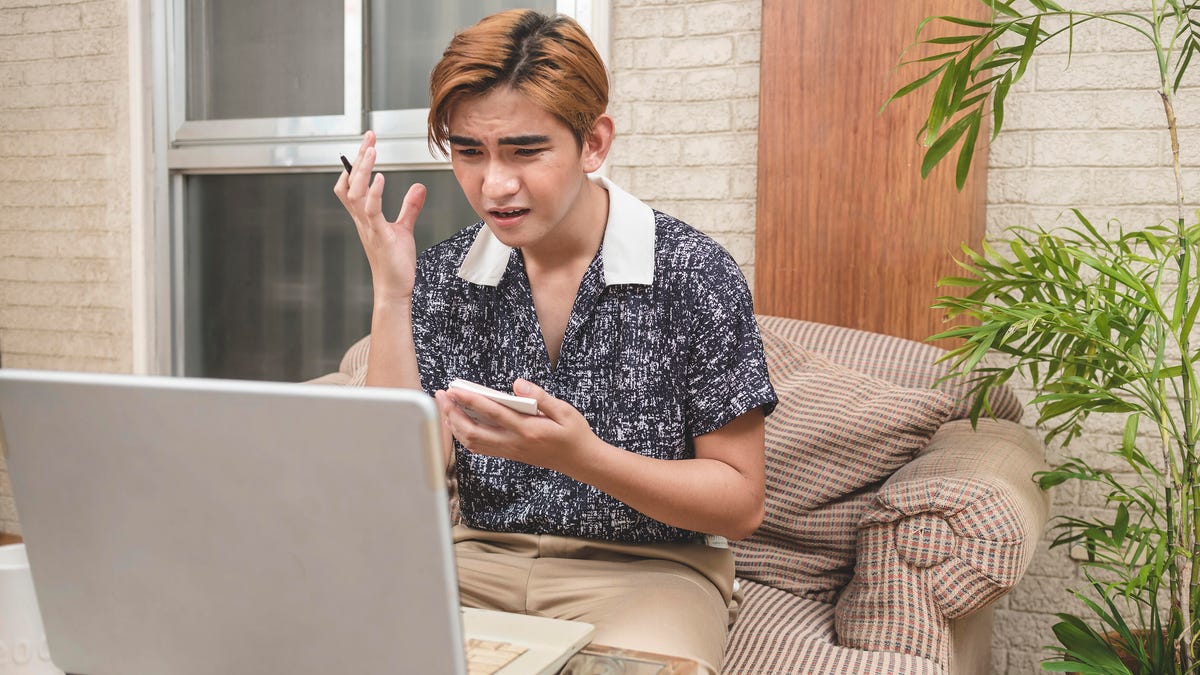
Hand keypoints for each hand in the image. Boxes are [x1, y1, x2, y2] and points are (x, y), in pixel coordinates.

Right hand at [333, 130, 426, 300]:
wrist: (394, 288)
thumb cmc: (396, 263)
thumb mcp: (404, 229)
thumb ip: (410, 207)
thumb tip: (419, 187)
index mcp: (364, 216)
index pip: (352, 183)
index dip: (356, 163)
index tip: (368, 143)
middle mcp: (361, 219)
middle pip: (350, 182)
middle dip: (358, 158)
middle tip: (369, 137)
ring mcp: (368, 227)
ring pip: (355, 193)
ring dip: (362, 170)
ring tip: (371, 151)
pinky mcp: (379, 236)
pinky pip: (371, 211)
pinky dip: (374, 193)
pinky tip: (380, 178)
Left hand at [435, 379, 598, 474]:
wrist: (580, 461)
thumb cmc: (574, 434)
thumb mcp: (565, 411)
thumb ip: (541, 397)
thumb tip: (518, 384)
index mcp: (528, 430)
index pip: (493, 414)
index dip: (470, 401)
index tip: (455, 389)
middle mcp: (514, 443)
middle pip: (473, 432)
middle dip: (453, 414)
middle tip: (443, 396)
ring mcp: (510, 451)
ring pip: (473, 443)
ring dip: (455, 425)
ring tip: (447, 407)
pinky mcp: (509, 454)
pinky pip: (480, 447)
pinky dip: (465, 435)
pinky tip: (460, 421)